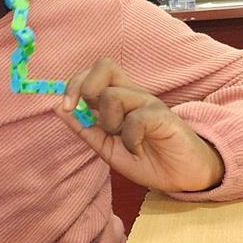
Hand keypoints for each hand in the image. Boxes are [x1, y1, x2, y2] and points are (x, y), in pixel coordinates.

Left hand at [55, 58, 224, 193]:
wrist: (183, 177)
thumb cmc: (148, 159)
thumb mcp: (108, 148)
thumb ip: (85, 129)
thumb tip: (59, 108)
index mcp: (118, 98)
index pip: (92, 73)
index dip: (74, 85)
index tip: (67, 107)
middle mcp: (133, 94)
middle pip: (104, 65)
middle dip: (85, 88)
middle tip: (91, 116)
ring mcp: (148, 103)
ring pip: (113, 95)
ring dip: (110, 123)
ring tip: (124, 141)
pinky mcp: (163, 116)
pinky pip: (135, 120)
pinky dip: (130, 139)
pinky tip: (138, 148)